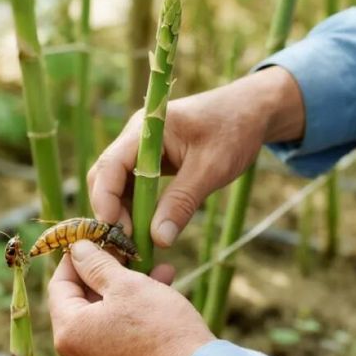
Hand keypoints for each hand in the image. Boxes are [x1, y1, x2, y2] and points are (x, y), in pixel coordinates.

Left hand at [48, 241, 214, 355]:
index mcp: (69, 333)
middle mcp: (75, 355)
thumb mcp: (126, 285)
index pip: (59, 285)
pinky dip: (132, 311)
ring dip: (125, 288)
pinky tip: (160, 289)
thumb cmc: (159, 327)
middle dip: (106, 271)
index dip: (76, 257)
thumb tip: (77, 249)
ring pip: (104, 315)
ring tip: (154, 267)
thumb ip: (96, 264)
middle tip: (126, 249)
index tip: (94, 238)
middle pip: (81, 301)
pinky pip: (117, 333)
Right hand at [88, 66, 303, 247]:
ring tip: (137, 242)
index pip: (109, 165)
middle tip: (126, 244)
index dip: (105, 200)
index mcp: (146, 129)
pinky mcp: (151, 158)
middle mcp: (136, 135)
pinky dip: (135, 207)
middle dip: (110, 210)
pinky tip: (147, 228)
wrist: (251, 111)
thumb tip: (159, 239)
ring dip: (122, 212)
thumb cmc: (233, 131)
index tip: (115, 231)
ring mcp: (141, 146)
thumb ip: (182, 202)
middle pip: (104, 176)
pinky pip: (133, 185)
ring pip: (116, 183)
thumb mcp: (211, 168)